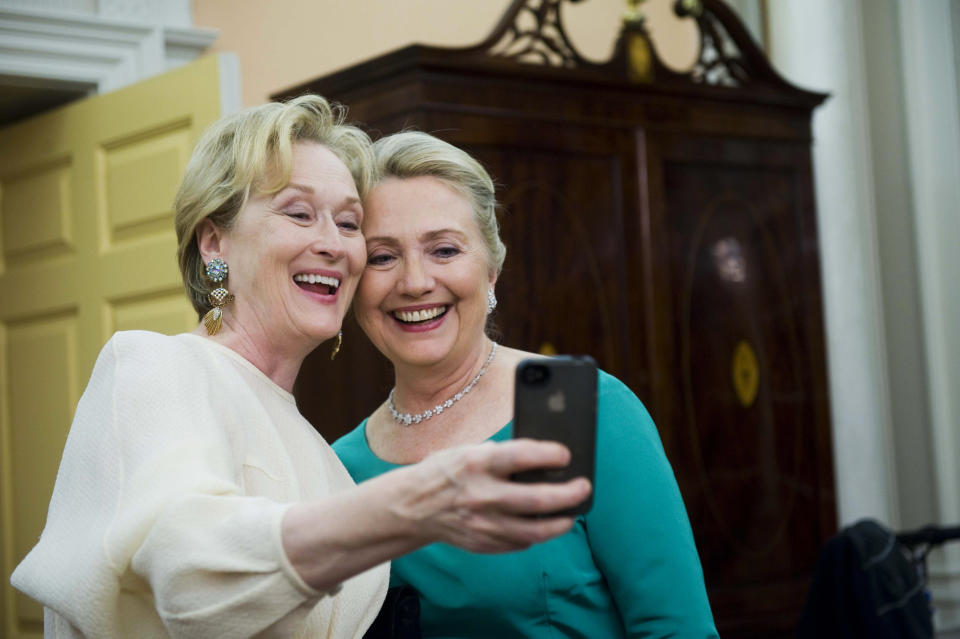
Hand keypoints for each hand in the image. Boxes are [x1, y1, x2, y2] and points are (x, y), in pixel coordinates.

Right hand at [398, 438, 591, 552]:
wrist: (412, 506)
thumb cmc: (445, 471)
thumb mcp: (467, 452)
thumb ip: (501, 455)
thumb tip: (542, 460)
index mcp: (475, 464)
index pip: (521, 457)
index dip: (549, 455)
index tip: (567, 455)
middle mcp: (480, 495)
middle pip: (535, 500)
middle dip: (567, 494)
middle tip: (583, 487)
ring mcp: (482, 524)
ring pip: (533, 530)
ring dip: (559, 522)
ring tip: (572, 513)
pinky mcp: (482, 544)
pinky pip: (518, 542)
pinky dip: (536, 534)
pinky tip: (546, 525)